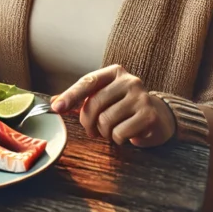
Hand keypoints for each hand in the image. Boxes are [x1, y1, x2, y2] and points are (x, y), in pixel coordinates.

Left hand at [51, 64, 175, 147]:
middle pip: (94, 105)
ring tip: (112, 131)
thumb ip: (80, 99)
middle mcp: (129, 81)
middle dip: (88, 123)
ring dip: (105, 132)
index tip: (56, 108)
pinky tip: (125, 135)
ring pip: (106, 121)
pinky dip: (118, 139)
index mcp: (114, 72)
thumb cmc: (124, 107)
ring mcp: (141, 97)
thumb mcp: (103, 98)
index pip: (87, 82)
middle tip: (92, 130)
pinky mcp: (149, 115)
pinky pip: (120, 133)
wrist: (159, 117)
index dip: (70, 96)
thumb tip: (53, 101)